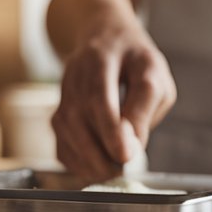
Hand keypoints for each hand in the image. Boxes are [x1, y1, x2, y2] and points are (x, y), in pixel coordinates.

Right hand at [52, 10, 175, 180]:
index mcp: (101, 58)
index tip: (126, 155)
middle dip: (98, 150)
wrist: (104, 38)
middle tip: (120, 171)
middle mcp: (75, 74)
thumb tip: (131, 144)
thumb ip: (145, 106)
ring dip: (87, 159)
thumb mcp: (153, 74)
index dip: (111, 128)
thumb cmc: (134, 60)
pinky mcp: (58, 112)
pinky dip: (75, 161)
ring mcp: (63, 93)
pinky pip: (59, 141)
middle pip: (79, 115)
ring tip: (111, 173)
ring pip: (65, 130)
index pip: (100, 95)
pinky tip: (94, 168)